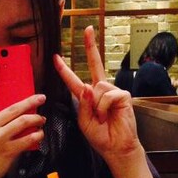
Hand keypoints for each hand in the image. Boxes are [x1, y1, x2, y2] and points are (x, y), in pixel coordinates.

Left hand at [54, 26, 140, 158]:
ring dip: (96, 106)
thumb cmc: (100, 136)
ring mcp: (112, 91)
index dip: (65, 69)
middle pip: (94, 65)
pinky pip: (107, 95)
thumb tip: (89, 86)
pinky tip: (108, 116)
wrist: (116, 148)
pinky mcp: (122, 95)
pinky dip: (104, 108)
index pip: (74, 80)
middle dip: (91, 47)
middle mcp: (100, 91)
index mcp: (88, 98)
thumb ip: (83, 105)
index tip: (56, 57)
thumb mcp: (84, 122)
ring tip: (102, 119)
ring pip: (97, 87)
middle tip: (88, 29)